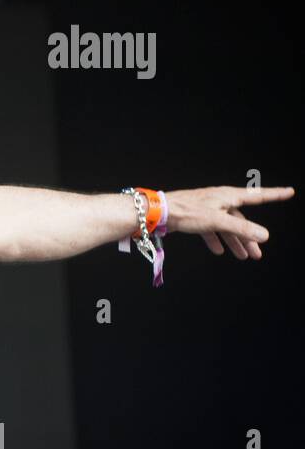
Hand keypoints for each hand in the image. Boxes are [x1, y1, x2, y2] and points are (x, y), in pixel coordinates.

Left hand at [165, 185, 294, 259]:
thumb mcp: (217, 221)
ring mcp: (208, 208)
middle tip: (257, 254)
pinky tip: (217, 251)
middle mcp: (220, 200)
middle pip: (241, 219)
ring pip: (227, 226)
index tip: (290, 191)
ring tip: (242, 257)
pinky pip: (211, 229)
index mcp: (228, 196)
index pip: (257, 195)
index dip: (274, 194)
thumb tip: (264, 235)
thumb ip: (241, 229)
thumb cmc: (186, 211)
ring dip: (234, 242)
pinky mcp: (196, 217)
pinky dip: (216, 240)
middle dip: (250, 237)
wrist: (158, 212)